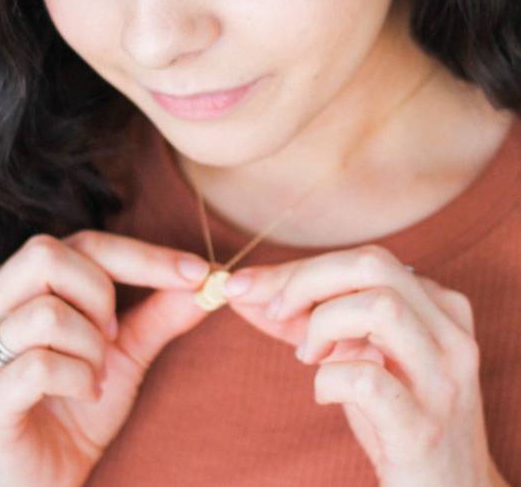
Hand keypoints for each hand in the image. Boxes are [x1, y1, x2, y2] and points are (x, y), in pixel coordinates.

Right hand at [0, 231, 211, 486]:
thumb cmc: (81, 401)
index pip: (83, 243)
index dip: (144, 255)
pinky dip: (79, 380)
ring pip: (45, 314)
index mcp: (20, 282)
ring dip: (91, 349)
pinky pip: (38, 367)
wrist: (49, 474)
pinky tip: (85, 395)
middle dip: (99, 296)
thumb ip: (162, 310)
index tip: (197, 272)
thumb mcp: (129, 348)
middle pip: (46, 256)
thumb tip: (209, 277)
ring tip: (96, 373)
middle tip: (112, 336)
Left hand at [218, 244, 503, 486]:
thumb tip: (239, 287)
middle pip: (373, 265)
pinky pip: (366, 380)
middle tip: (277, 314)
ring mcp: (441, 382)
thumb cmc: (394, 413)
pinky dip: (328, 380)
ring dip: (322, 325)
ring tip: (309, 357)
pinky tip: (324, 394)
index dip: (300, 269)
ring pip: (380, 307)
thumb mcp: (357, 353)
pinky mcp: (422, 429)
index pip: (364, 259)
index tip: (250, 287)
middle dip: (306, 281)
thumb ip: (306, 316)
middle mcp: (449, 335)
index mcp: (438, 307)